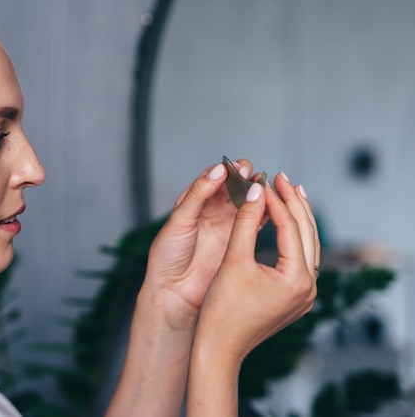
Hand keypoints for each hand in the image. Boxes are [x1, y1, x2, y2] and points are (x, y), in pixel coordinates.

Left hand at [141, 159, 257, 327]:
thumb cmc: (168, 256)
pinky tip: (272, 205)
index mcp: (194, 201)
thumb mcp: (179, 221)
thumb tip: (218, 171)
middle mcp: (212, 210)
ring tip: (265, 186)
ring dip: (257, 192)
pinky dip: (265, 211)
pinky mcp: (239, 239)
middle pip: (234, 186)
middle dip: (245, 177)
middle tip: (253, 175)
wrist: (175, 291)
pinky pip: (256, 220)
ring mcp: (227, 224)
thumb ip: (198, 195)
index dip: (227, 170)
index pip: (214, 177)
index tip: (237, 168)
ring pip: (247, 201)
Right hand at [195, 172, 318, 360]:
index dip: (277, 200)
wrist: (218, 348)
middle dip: (295, 203)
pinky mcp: (295, 297)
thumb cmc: (222, 310)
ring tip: (290, 192)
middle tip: (282, 178)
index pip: (291, 228)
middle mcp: (309, 288)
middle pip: (308, 234)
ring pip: (308, 245)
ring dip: (298, 218)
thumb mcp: (233, 260)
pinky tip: (287, 224)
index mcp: (297, 279)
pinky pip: (301, 259)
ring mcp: (305, 295)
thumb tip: (257, 191)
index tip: (264, 179)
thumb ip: (246, 222)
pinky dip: (295, 237)